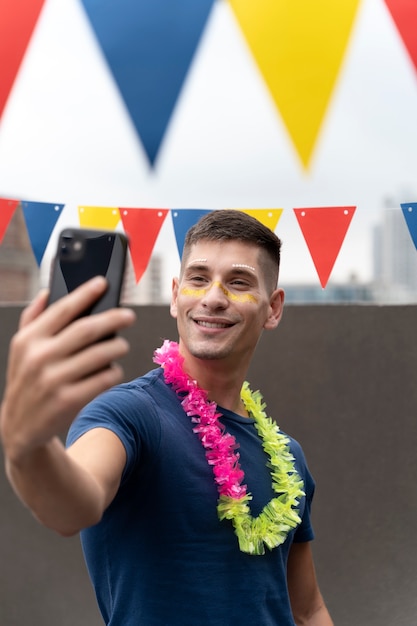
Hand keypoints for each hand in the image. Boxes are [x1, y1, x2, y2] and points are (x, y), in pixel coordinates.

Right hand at [0, 277, 135, 462]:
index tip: (103, 283)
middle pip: (87, 330)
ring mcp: (54, 380)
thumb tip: (48, 291)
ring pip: (100, 354)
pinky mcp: (68, 400)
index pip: (62, 309)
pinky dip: (113, 372)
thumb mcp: (21, 348)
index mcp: (28, 339)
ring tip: (121, 344)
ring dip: (117, 346)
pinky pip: (103, 379)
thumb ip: (33, 318)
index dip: (85, 293)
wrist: (20, 426)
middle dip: (113, 318)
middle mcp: (39, 357)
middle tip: (129, 315)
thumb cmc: (27, 379)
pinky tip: (113, 370)